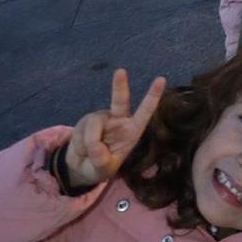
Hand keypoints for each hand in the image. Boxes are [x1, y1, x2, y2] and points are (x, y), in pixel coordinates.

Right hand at [65, 69, 165, 187]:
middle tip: (120, 71)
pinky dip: (80, 144)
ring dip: (89, 143)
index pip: (144, 112)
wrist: (80, 168)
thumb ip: (101, 161)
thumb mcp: (103, 170)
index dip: (152, 96)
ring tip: (89, 154)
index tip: (161, 79)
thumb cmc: (100, 167)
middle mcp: (118, 121)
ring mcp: (101, 119)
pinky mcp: (85, 121)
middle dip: (119, 86)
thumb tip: (95, 146)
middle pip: (120, 101)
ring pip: (93, 126)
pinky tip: (82, 149)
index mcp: (132, 131)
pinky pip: (81, 131)